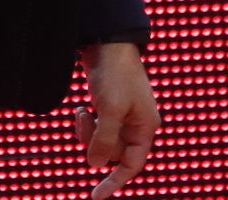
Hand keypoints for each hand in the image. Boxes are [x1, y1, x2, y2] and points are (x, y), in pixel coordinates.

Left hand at [73, 42, 158, 199]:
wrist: (107, 43)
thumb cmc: (115, 74)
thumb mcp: (110, 110)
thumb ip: (104, 140)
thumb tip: (94, 166)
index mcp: (145, 128)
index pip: (131, 165)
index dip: (114, 183)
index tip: (95, 196)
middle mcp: (136, 125)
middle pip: (112, 154)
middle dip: (95, 143)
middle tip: (88, 121)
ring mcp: (122, 117)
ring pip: (101, 142)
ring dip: (88, 132)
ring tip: (83, 112)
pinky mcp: (108, 108)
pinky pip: (96, 128)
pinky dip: (87, 122)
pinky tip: (82, 108)